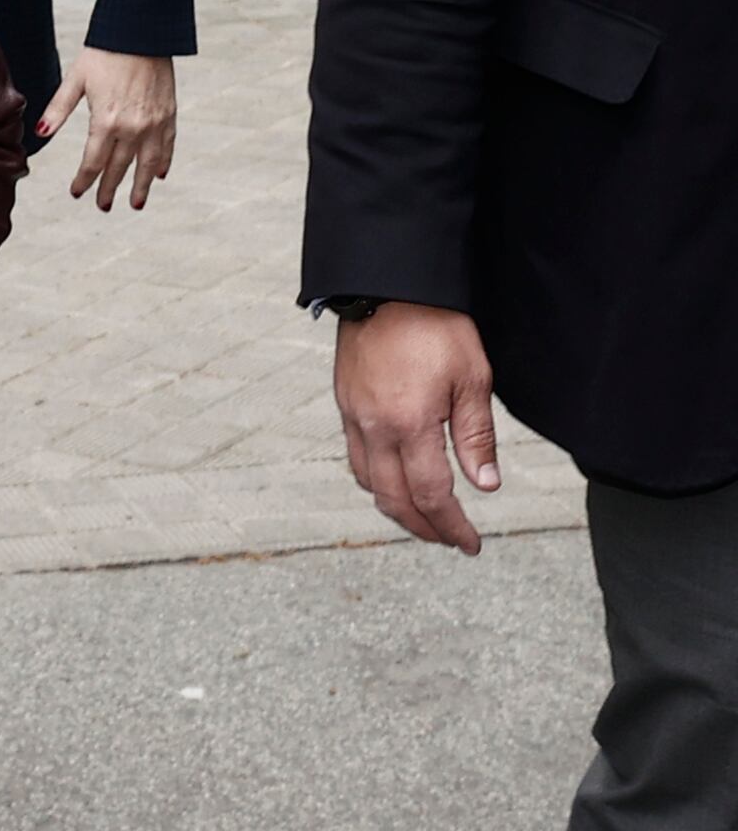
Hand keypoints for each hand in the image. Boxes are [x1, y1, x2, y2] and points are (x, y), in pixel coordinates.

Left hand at [39, 48, 176, 209]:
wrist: (141, 34)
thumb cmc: (103, 54)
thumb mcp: (74, 80)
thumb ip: (58, 110)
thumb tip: (40, 133)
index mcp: (105, 121)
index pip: (93, 162)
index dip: (84, 180)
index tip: (76, 193)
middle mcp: (132, 128)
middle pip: (118, 167)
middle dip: (109, 189)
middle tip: (103, 206)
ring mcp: (153, 123)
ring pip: (147, 164)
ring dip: (141, 185)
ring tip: (136, 203)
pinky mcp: (169, 115)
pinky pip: (167, 146)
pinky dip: (162, 162)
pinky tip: (159, 175)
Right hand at [336, 301, 498, 552]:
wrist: (386, 287)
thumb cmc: (436, 327)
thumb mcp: (473, 379)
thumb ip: (476, 436)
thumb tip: (484, 485)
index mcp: (411, 424)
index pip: (432, 494)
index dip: (452, 526)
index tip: (471, 543)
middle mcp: (375, 428)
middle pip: (394, 499)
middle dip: (424, 528)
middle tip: (450, 540)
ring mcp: (354, 417)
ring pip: (368, 483)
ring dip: (396, 508)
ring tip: (424, 517)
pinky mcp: (345, 404)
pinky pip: (355, 458)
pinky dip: (375, 481)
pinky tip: (395, 479)